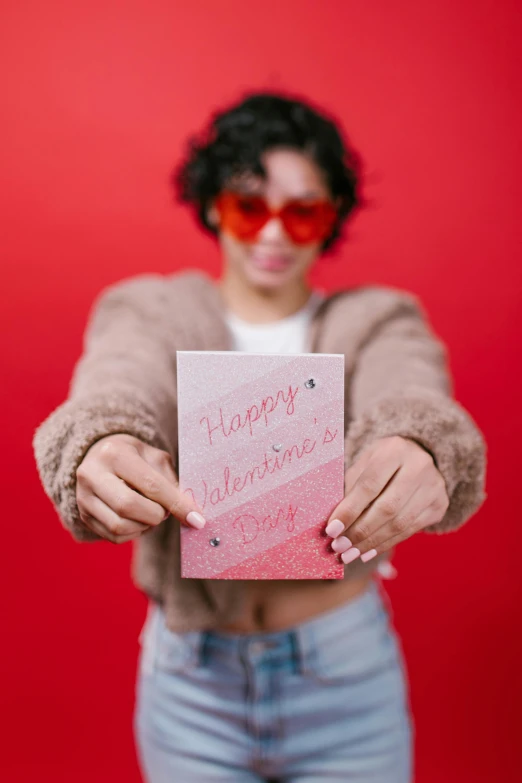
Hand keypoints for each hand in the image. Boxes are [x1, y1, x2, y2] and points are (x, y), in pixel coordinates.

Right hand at [75, 433, 205, 543]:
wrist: (99, 457)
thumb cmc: (134, 456)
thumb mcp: (154, 457)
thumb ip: (171, 480)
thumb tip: (189, 511)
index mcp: (115, 454)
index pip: (150, 484)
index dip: (176, 504)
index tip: (197, 519)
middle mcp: (92, 474)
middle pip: (129, 506)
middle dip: (156, 515)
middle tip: (166, 511)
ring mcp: (84, 497)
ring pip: (120, 526)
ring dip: (145, 526)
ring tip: (151, 512)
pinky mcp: (83, 516)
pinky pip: (114, 537)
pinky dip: (134, 533)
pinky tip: (138, 519)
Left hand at [325, 436, 448, 563]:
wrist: (418, 456)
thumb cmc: (382, 461)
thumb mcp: (365, 463)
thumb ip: (350, 488)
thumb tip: (334, 523)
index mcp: (395, 451)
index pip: (370, 484)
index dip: (350, 510)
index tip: (331, 530)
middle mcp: (419, 467)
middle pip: (387, 507)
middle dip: (360, 531)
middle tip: (339, 547)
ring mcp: (433, 487)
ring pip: (400, 523)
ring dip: (371, 543)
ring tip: (350, 554)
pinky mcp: (439, 506)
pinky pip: (409, 531)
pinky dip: (385, 543)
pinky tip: (367, 551)